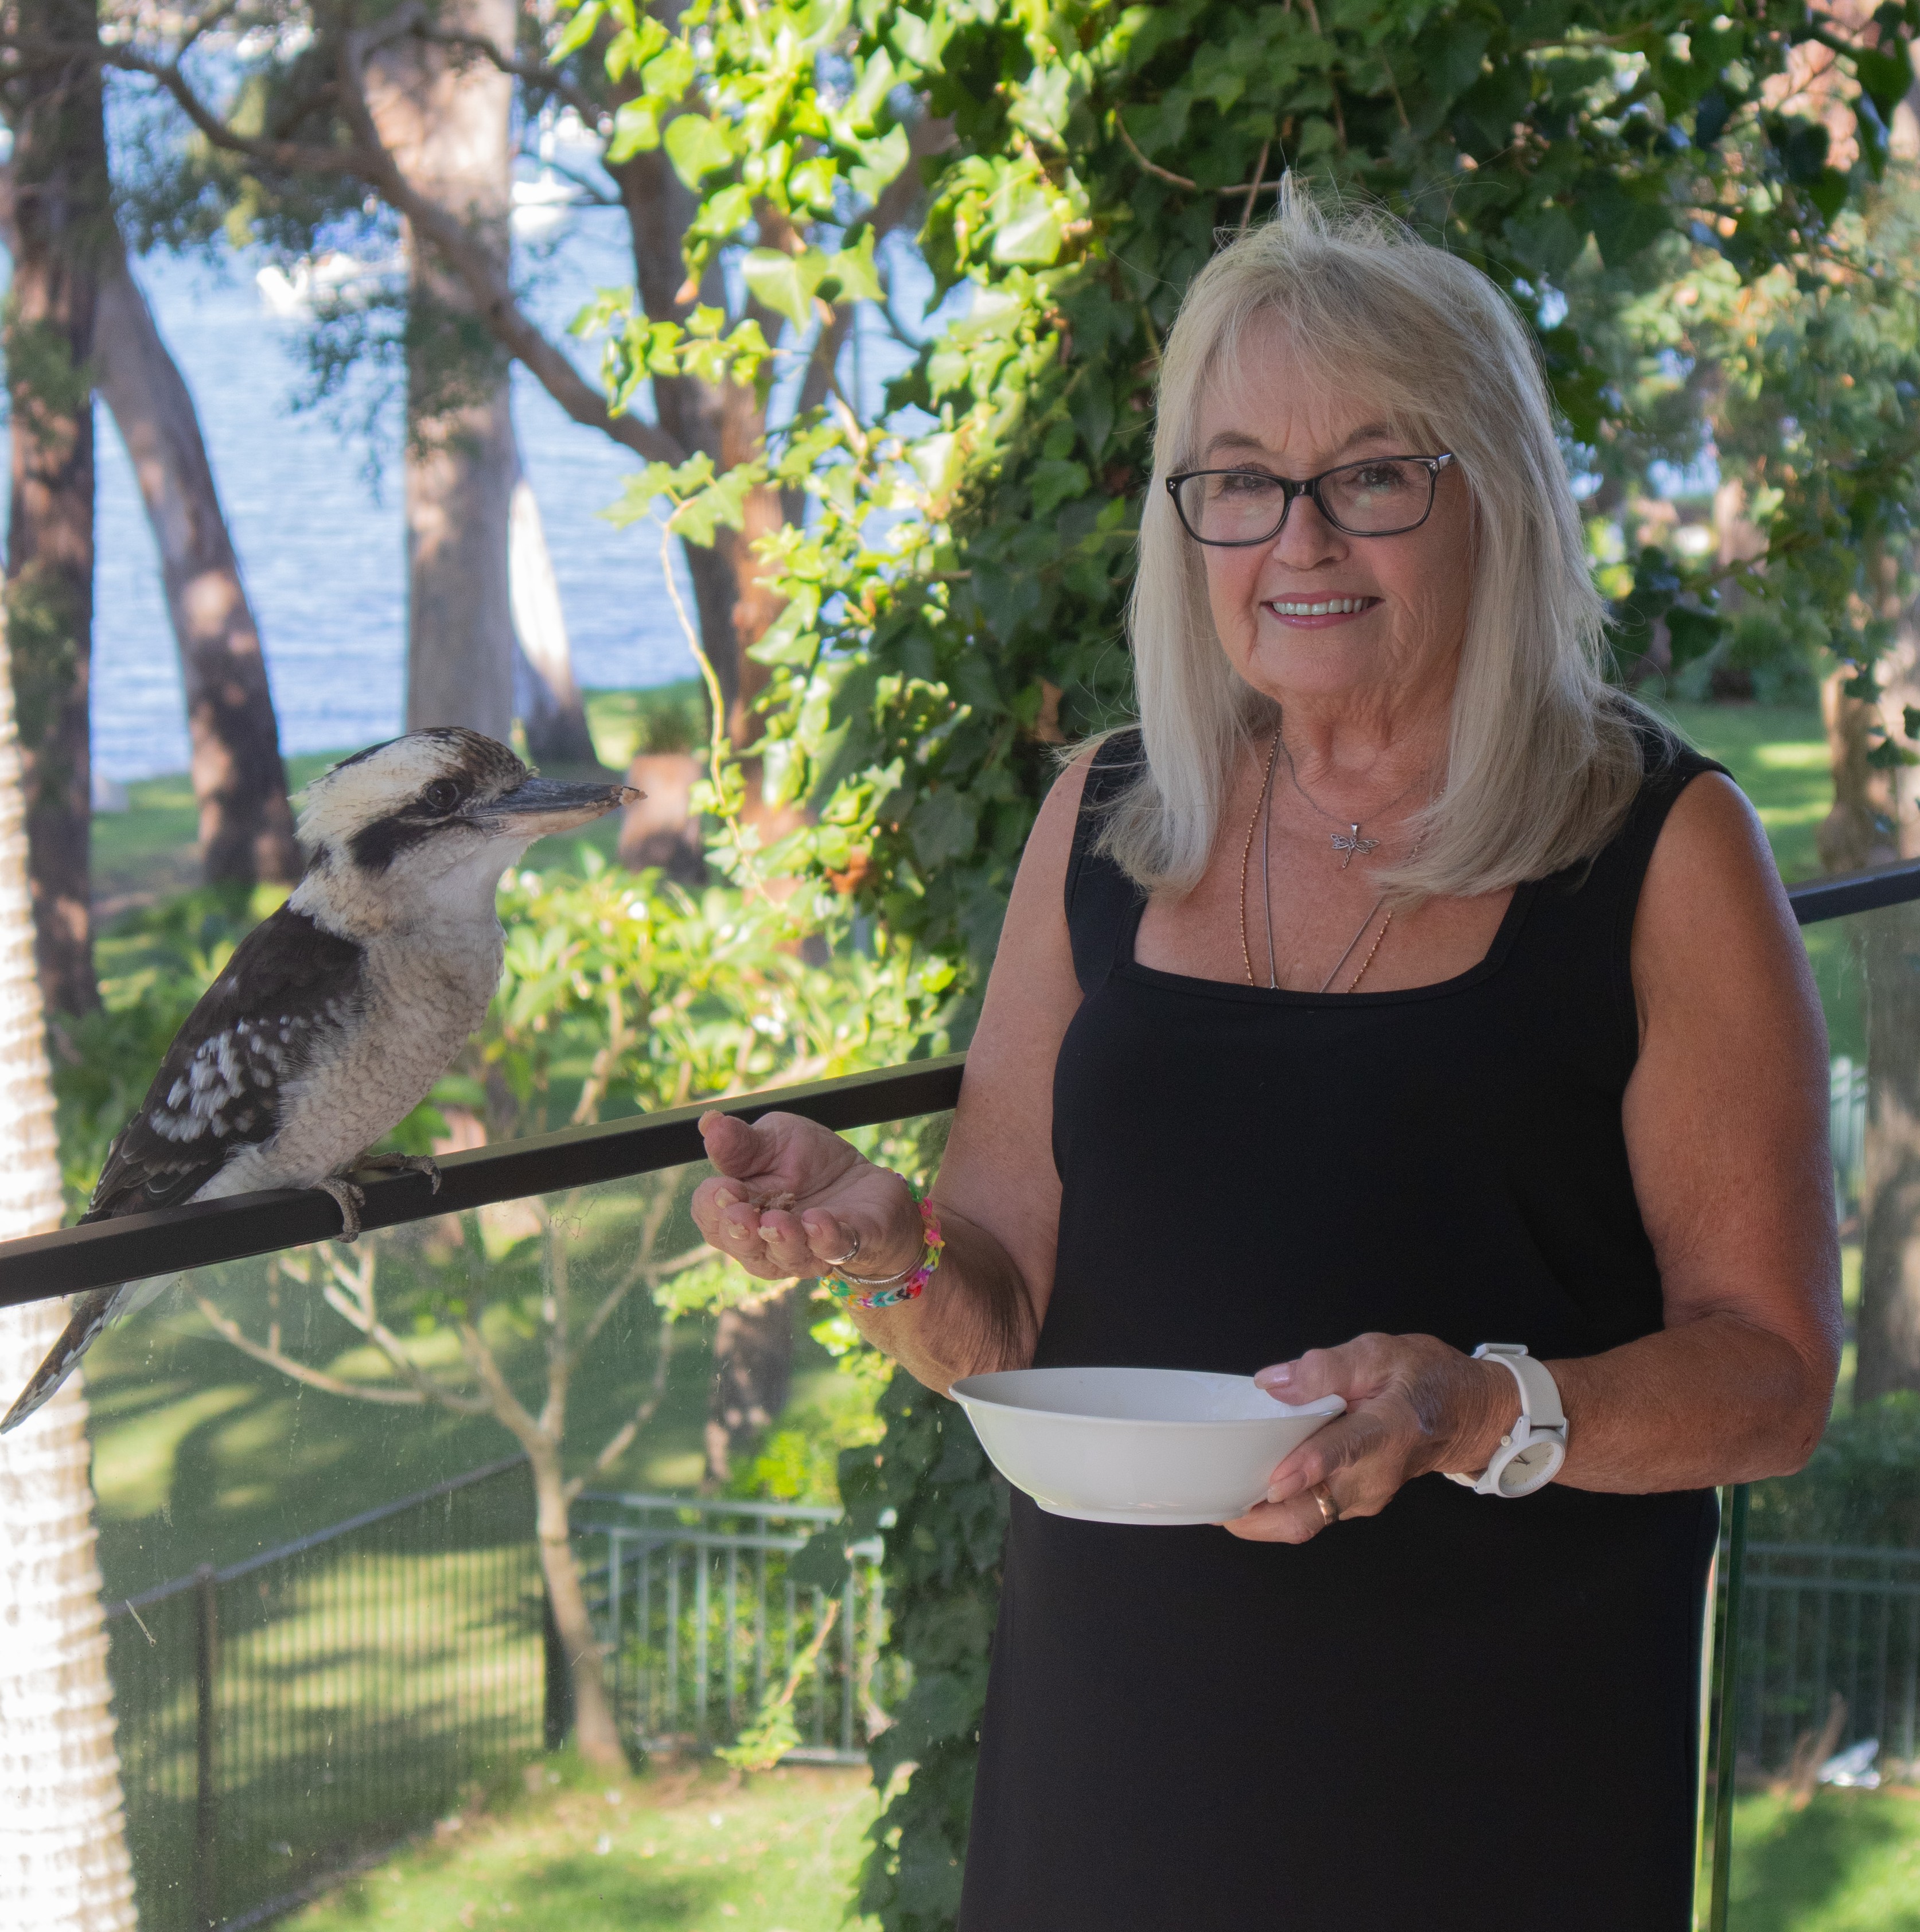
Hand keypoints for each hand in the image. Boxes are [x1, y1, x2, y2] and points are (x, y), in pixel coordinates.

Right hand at [691, 1111, 921, 1284]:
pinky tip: (818, 1222)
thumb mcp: (775, 1139)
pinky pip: (835, 1248)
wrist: (864, 1180)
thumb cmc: (809, 1162)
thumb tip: (709, 1122)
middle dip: (739, 1232)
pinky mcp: (848, 1246)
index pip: (712, 1217)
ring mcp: (808, 1250)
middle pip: (742, 1247)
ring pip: (787, 1256)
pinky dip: (826, 1238)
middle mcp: (766, 1242)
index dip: (713, 1205)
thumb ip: (743, 1143)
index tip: (723, 1187)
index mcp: (740, 1211)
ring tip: (779, 1221)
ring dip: (783, 1239)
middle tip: (741, 1215)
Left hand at [1221, 1333, 1517, 1543]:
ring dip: (1262, 1514)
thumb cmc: (1425, 1379)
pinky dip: (1277, 1507)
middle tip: (1213, 1501)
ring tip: (1218, 1494)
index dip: (1309, 1467)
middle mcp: (1374, 1475)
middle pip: (1313, 1511)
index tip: (1275, 1479)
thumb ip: (1326, 1368)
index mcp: (1387, 1429)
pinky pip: (1310, 1513)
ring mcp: (1364, 1496)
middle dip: (1260, 1516)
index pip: (1346, 1450)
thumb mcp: (1381, 1353)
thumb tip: (1274, 1384)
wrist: (1469, 1416)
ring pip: (1306, 1520)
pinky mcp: (1354, 1503)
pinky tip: (1249, 1484)